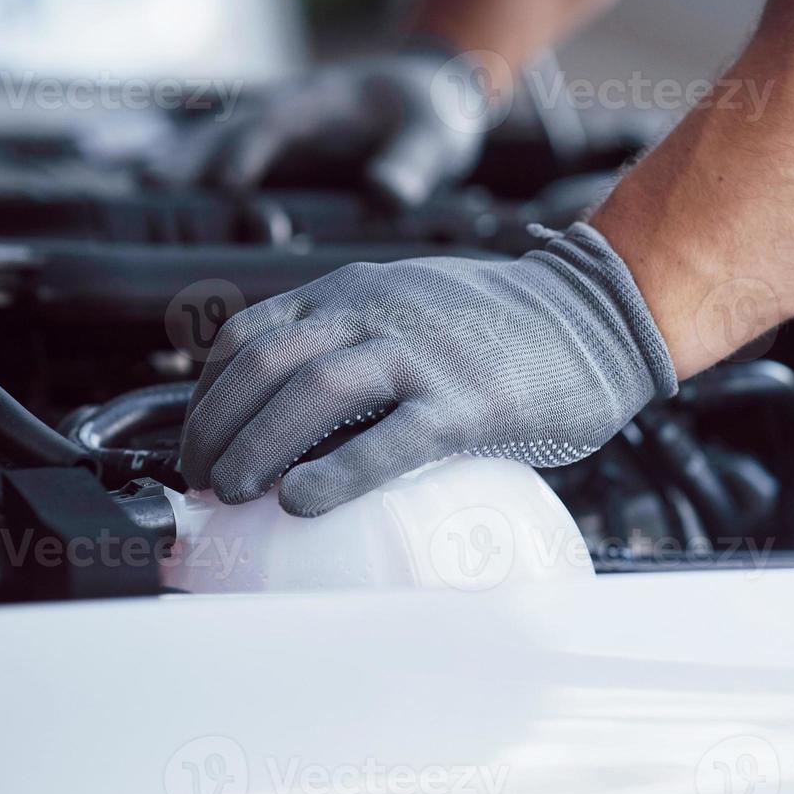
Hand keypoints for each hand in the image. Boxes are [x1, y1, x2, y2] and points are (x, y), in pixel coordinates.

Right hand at [167, 45, 503, 208]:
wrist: (426, 93)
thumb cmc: (430, 118)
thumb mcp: (434, 140)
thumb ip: (410, 167)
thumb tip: (384, 197)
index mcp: (321, 100)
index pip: (280, 122)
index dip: (253, 150)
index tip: (227, 183)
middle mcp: (283, 109)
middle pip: (229, 127)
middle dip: (192, 154)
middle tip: (151, 186)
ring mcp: (269, 128)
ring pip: (214, 139)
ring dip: (178, 163)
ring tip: (141, 194)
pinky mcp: (266, 151)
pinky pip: (218, 158)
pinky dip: (187, 173)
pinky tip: (151, 198)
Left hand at [179, 224, 676, 515]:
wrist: (596, 313)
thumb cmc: (503, 324)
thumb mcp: (410, 302)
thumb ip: (353, 338)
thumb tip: (290, 413)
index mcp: (355, 291)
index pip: (249, 334)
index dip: (207, 394)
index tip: (197, 440)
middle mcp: (377, 312)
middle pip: (264, 364)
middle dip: (215, 427)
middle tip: (202, 479)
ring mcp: (422, 355)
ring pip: (311, 394)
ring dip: (256, 448)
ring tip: (235, 491)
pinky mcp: (467, 402)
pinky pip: (388, 440)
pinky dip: (335, 474)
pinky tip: (302, 502)